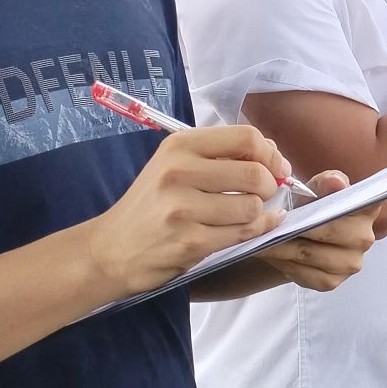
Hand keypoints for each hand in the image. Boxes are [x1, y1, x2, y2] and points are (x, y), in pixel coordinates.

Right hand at [81, 125, 291, 298]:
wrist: (111, 250)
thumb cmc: (150, 205)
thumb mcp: (174, 165)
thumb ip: (219, 155)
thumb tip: (272, 153)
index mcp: (180, 146)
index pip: (245, 137)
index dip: (270, 153)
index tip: (275, 166)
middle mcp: (179, 172)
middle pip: (255, 172)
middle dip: (270, 185)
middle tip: (264, 194)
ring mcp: (183, 209)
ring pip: (252, 206)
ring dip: (259, 213)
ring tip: (246, 214)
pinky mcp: (190, 242)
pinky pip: (242, 234)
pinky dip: (257, 231)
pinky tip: (254, 227)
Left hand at [253, 170, 378, 290]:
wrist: (303, 237)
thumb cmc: (312, 208)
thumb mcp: (316, 189)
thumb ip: (325, 182)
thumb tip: (336, 182)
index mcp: (367, 209)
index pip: (359, 205)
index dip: (335, 204)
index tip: (311, 203)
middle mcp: (365, 238)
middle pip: (327, 232)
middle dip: (296, 228)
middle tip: (269, 224)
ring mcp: (350, 263)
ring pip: (310, 254)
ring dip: (283, 247)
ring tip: (263, 238)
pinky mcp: (332, 282)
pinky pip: (303, 273)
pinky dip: (284, 263)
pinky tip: (273, 254)